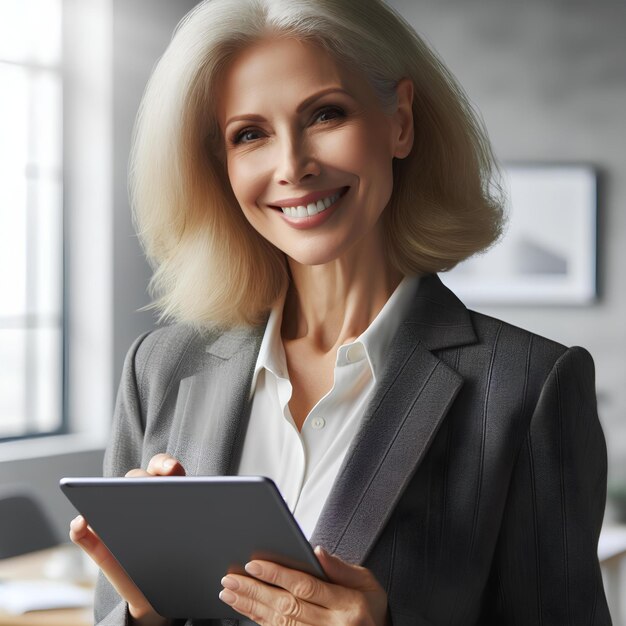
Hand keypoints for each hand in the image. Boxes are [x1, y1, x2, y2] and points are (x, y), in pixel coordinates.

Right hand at [69, 453, 185, 625]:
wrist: (165, 591)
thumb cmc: (186, 556)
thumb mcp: (196, 538)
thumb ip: (200, 523)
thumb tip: (211, 512)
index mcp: (165, 492)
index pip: (161, 468)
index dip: (164, 464)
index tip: (172, 470)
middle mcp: (137, 500)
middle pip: (134, 480)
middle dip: (140, 479)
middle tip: (146, 486)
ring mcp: (115, 521)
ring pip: (106, 499)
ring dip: (102, 495)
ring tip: (108, 499)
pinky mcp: (98, 545)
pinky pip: (84, 533)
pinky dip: (80, 527)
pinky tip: (82, 523)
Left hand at [219, 546, 389, 625]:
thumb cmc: (372, 611)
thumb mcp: (368, 584)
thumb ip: (342, 568)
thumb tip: (316, 551)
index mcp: (348, 605)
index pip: (305, 586)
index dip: (276, 575)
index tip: (253, 564)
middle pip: (286, 606)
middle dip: (255, 590)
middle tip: (231, 578)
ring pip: (279, 624)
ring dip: (251, 608)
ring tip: (230, 593)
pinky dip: (261, 623)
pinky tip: (247, 611)